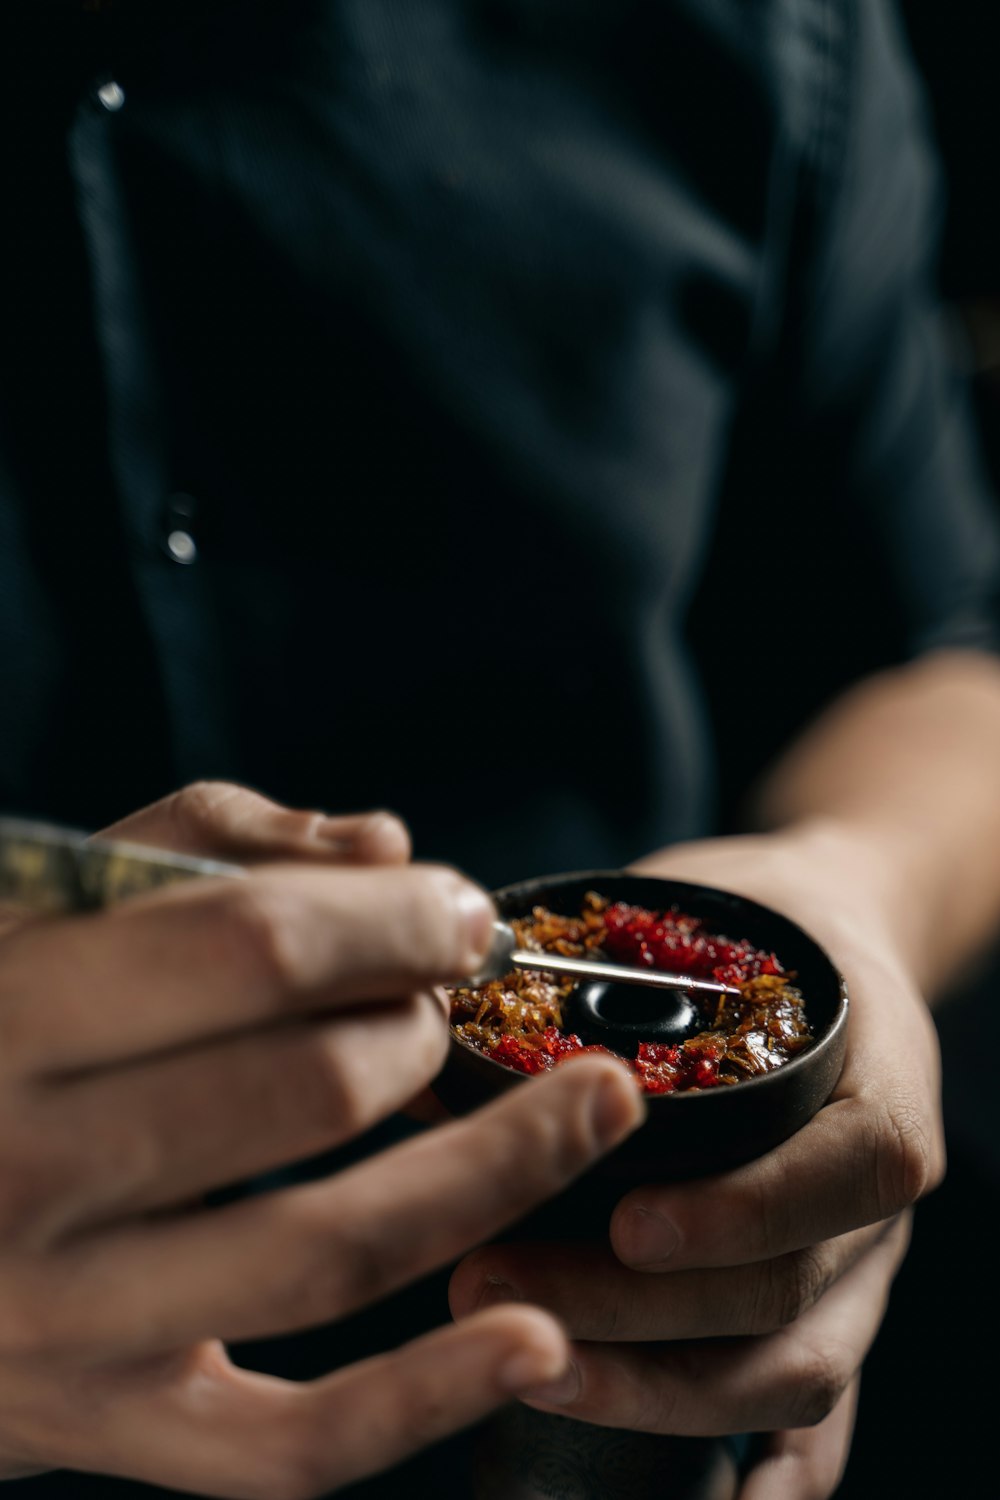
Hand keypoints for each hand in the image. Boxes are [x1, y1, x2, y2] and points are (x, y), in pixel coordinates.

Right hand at [0, 782, 644, 1498]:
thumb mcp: (27, 901)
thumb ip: (198, 842)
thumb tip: (385, 846)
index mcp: (3, 1015)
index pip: (251, 949)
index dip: (391, 921)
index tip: (459, 912)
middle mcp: (23, 1174)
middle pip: (311, 1090)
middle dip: (425, 1027)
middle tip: (455, 1003)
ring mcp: (62, 1323)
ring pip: (334, 1255)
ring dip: (497, 1173)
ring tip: (595, 1106)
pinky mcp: (98, 1425)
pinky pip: (285, 1448)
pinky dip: (426, 1403)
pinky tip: (537, 1338)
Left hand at [449, 820, 942, 1499]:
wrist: (833, 935)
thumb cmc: (756, 920)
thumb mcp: (703, 911)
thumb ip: (608, 966)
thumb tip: (419, 1028)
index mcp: (874, 1086)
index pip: (846, 1172)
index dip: (742, 1212)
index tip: (628, 1223)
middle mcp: (875, 1199)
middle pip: (791, 1292)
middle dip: (644, 1313)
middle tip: (495, 1282)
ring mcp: (857, 1266)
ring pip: (793, 1371)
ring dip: (664, 1392)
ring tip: (534, 1371)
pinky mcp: (826, 1307)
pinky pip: (820, 1415)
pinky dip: (773, 1477)